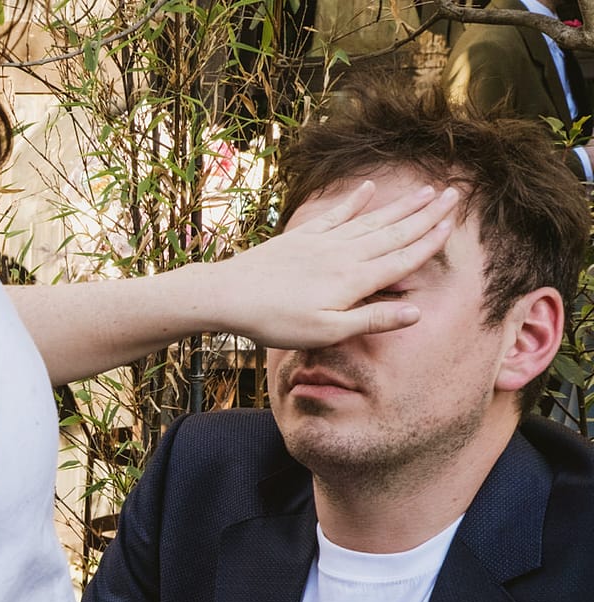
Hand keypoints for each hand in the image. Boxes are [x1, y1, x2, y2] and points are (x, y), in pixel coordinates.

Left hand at [214, 179, 459, 349]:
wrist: (228, 296)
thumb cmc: (275, 322)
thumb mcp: (326, 332)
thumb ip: (371, 319)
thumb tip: (416, 313)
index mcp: (355, 280)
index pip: (403, 259)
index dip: (429, 242)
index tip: (453, 224)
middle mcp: (345, 254)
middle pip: (394, 232)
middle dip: (426, 215)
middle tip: (455, 194)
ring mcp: (322, 242)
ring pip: (371, 220)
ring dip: (400, 205)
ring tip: (424, 190)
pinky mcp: (300, 237)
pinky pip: (335, 215)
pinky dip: (353, 202)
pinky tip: (367, 188)